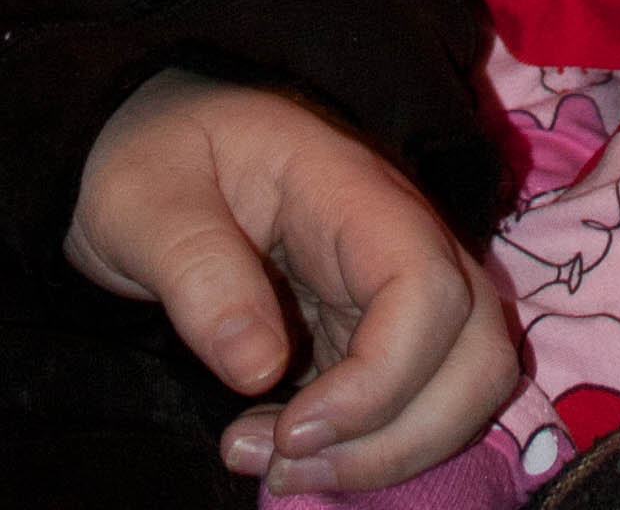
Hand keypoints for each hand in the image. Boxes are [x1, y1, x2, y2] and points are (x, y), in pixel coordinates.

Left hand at [69, 73, 519, 494]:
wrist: (155, 150)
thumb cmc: (151, 159)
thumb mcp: (144, 204)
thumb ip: (198, 272)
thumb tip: (259, 368)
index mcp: (348, 188)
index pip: (426, 285)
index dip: (383, 379)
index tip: (293, 432)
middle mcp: (395, 236)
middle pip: (475, 345)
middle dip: (402, 436)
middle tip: (287, 467)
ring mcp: (391, 284)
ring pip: (465, 379)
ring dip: (393, 450)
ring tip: (282, 469)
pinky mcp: (372, 328)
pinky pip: (414, 399)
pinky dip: (367, 448)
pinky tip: (280, 451)